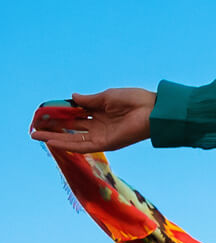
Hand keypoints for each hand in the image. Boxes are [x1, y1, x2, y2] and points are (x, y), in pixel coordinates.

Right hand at [29, 89, 156, 153]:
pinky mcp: (106, 143)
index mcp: (100, 111)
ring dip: (54, 137)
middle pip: (71, 127)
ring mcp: (102, 135)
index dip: (59, 114)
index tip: (43, 113)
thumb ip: (89, 100)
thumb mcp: (107, 97)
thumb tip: (73, 97)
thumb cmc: (135, 100)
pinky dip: (67, 143)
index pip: (75, 114)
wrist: (153, 110)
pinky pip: (83, 145)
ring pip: (73, 138)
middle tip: (34, 127)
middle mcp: (99, 125)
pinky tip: (52, 141)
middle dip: (53, 127)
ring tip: (36, 135)